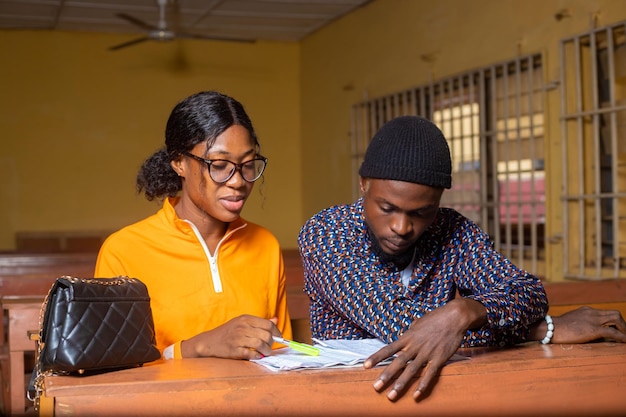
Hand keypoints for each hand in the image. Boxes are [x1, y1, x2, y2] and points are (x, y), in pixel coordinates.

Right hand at [181, 315, 280, 359]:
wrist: (209, 342)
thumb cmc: (228, 332)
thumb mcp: (242, 322)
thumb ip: (259, 322)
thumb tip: (276, 320)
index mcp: (246, 319)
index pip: (268, 324)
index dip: (276, 332)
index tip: (279, 338)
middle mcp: (242, 327)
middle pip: (266, 334)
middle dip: (272, 343)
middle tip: (270, 347)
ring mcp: (238, 339)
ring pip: (261, 344)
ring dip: (266, 351)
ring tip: (265, 353)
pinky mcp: (234, 350)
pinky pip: (251, 354)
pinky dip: (257, 356)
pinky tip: (256, 356)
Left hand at [363, 298, 486, 400]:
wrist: (454, 316)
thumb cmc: (436, 318)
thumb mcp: (418, 323)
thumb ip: (411, 333)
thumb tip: (405, 336)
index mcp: (408, 337)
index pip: (388, 349)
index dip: (376, 358)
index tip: (365, 366)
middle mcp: (415, 346)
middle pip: (397, 363)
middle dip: (386, 376)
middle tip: (375, 387)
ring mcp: (427, 353)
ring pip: (411, 371)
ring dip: (401, 384)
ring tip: (392, 396)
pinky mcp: (439, 358)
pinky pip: (430, 374)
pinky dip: (422, 385)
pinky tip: (416, 395)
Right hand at [550, 306, 625, 343]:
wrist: (550, 328)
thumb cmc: (557, 328)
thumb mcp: (571, 321)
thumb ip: (581, 323)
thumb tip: (588, 332)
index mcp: (586, 310)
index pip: (606, 313)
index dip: (615, 322)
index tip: (617, 330)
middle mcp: (592, 312)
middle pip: (615, 314)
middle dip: (622, 324)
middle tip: (623, 334)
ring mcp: (593, 320)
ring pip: (617, 319)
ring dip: (623, 329)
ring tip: (624, 337)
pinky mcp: (593, 329)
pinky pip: (613, 332)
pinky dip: (622, 337)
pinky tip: (624, 342)